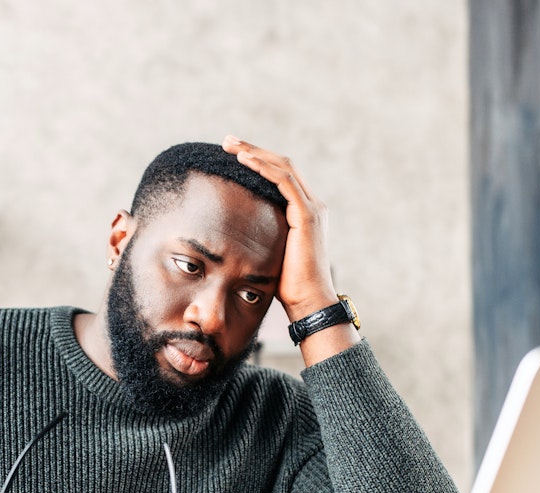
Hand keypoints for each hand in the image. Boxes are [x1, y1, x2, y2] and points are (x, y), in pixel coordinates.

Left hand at [222, 135, 359, 361]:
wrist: (308, 302)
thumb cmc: (288, 287)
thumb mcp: (270, 254)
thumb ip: (262, 238)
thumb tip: (238, 237)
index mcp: (304, 213)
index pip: (280, 177)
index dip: (257, 162)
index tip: (233, 156)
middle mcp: (312, 205)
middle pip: (282, 165)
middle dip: (253, 150)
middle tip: (228, 142)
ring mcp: (312, 209)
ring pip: (282, 167)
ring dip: (255, 153)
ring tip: (231, 146)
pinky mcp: (307, 216)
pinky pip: (284, 182)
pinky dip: (264, 168)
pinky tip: (245, 161)